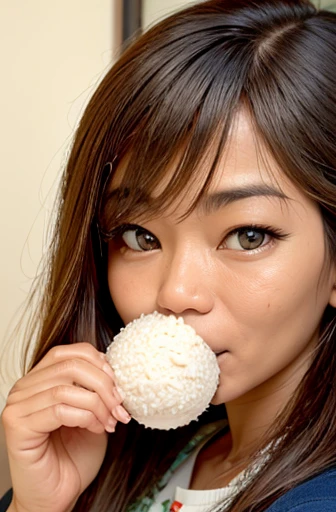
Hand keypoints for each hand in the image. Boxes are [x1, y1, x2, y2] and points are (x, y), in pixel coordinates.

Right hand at [2, 343, 130, 511]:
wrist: (57, 497)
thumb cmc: (73, 457)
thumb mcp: (92, 412)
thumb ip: (95, 388)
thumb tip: (113, 368)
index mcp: (39, 379)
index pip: (69, 352)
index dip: (99, 362)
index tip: (118, 384)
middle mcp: (23, 388)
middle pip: (71, 366)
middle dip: (104, 384)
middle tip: (120, 406)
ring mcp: (17, 406)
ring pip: (67, 387)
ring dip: (98, 405)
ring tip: (110, 422)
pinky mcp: (18, 427)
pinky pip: (60, 409)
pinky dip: (86, 417)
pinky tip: (96, 429)